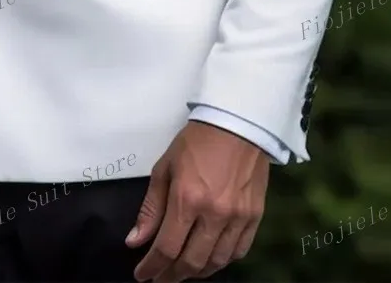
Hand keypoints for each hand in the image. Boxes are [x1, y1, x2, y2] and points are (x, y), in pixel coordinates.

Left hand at [125, 122, 268, 281]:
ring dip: (196, 272)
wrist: (237, 123)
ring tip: (182, 271)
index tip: (142, 274)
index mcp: (187, 198)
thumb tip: (135, 241)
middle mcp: (214, 213)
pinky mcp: (255, 216)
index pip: (167, 248)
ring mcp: (238, 217)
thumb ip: (151, 208)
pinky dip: (222, 261)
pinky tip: (209, 259)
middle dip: (172, 275)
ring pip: (216, 262)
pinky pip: (238, 252)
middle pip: (192, 262)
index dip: (152, 267)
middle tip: (160, 277)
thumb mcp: (165, 167)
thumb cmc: (196, 142)